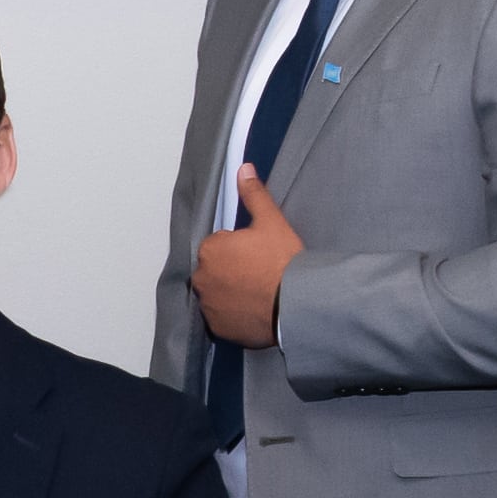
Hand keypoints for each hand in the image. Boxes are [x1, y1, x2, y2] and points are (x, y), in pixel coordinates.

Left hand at [194, 169, 300, 347]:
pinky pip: (222, 318)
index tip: (258, 255)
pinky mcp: (218, 328)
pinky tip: (253, 311)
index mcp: (210, 249)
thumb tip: (243, 169)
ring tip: (257, 295)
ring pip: (216, 294)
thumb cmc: (282, 260)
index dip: (238, 249)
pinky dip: (233, 315)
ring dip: (229, 293)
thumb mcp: (271, 222)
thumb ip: (254, 195)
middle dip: (230, 271)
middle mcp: (201, 278)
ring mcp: (208, 306)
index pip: (218, 245)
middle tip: (259, 274)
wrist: (295, 304)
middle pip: (214, 270)